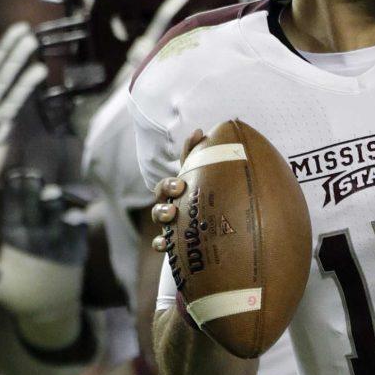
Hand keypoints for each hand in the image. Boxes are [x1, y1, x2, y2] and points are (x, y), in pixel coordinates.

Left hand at [0, 168, 87, 347]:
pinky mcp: (75, 245)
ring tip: (52, 193)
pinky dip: (76, 224)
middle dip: (33, 191)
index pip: (12, 209)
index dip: (12, 194)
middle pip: (34, 206)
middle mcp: (35, 228)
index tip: (12, 177)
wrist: (48, 309)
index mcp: (14, 232)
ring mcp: (56, 235)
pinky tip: (75, 217)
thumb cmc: (18, 293)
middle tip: (33, 175)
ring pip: (55, 214)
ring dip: (54, 204)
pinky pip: (76, 232)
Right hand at [150, 129, 205, 253]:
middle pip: (160, 194)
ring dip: (161, 213)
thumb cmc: (207, 202)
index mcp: (179, 189)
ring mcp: (169, 223)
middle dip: (166, 189)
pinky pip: (160, 243)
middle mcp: (171, 203)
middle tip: (179, 188)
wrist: (217, 235)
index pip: (170, 179)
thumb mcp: (205, 179)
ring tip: (171, 213)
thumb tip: (199, 130)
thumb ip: (200, 157)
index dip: (170, 180)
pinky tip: (164, 244)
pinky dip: (160, 243)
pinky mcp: (172, 242)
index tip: (182, 180)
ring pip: (157, 215)